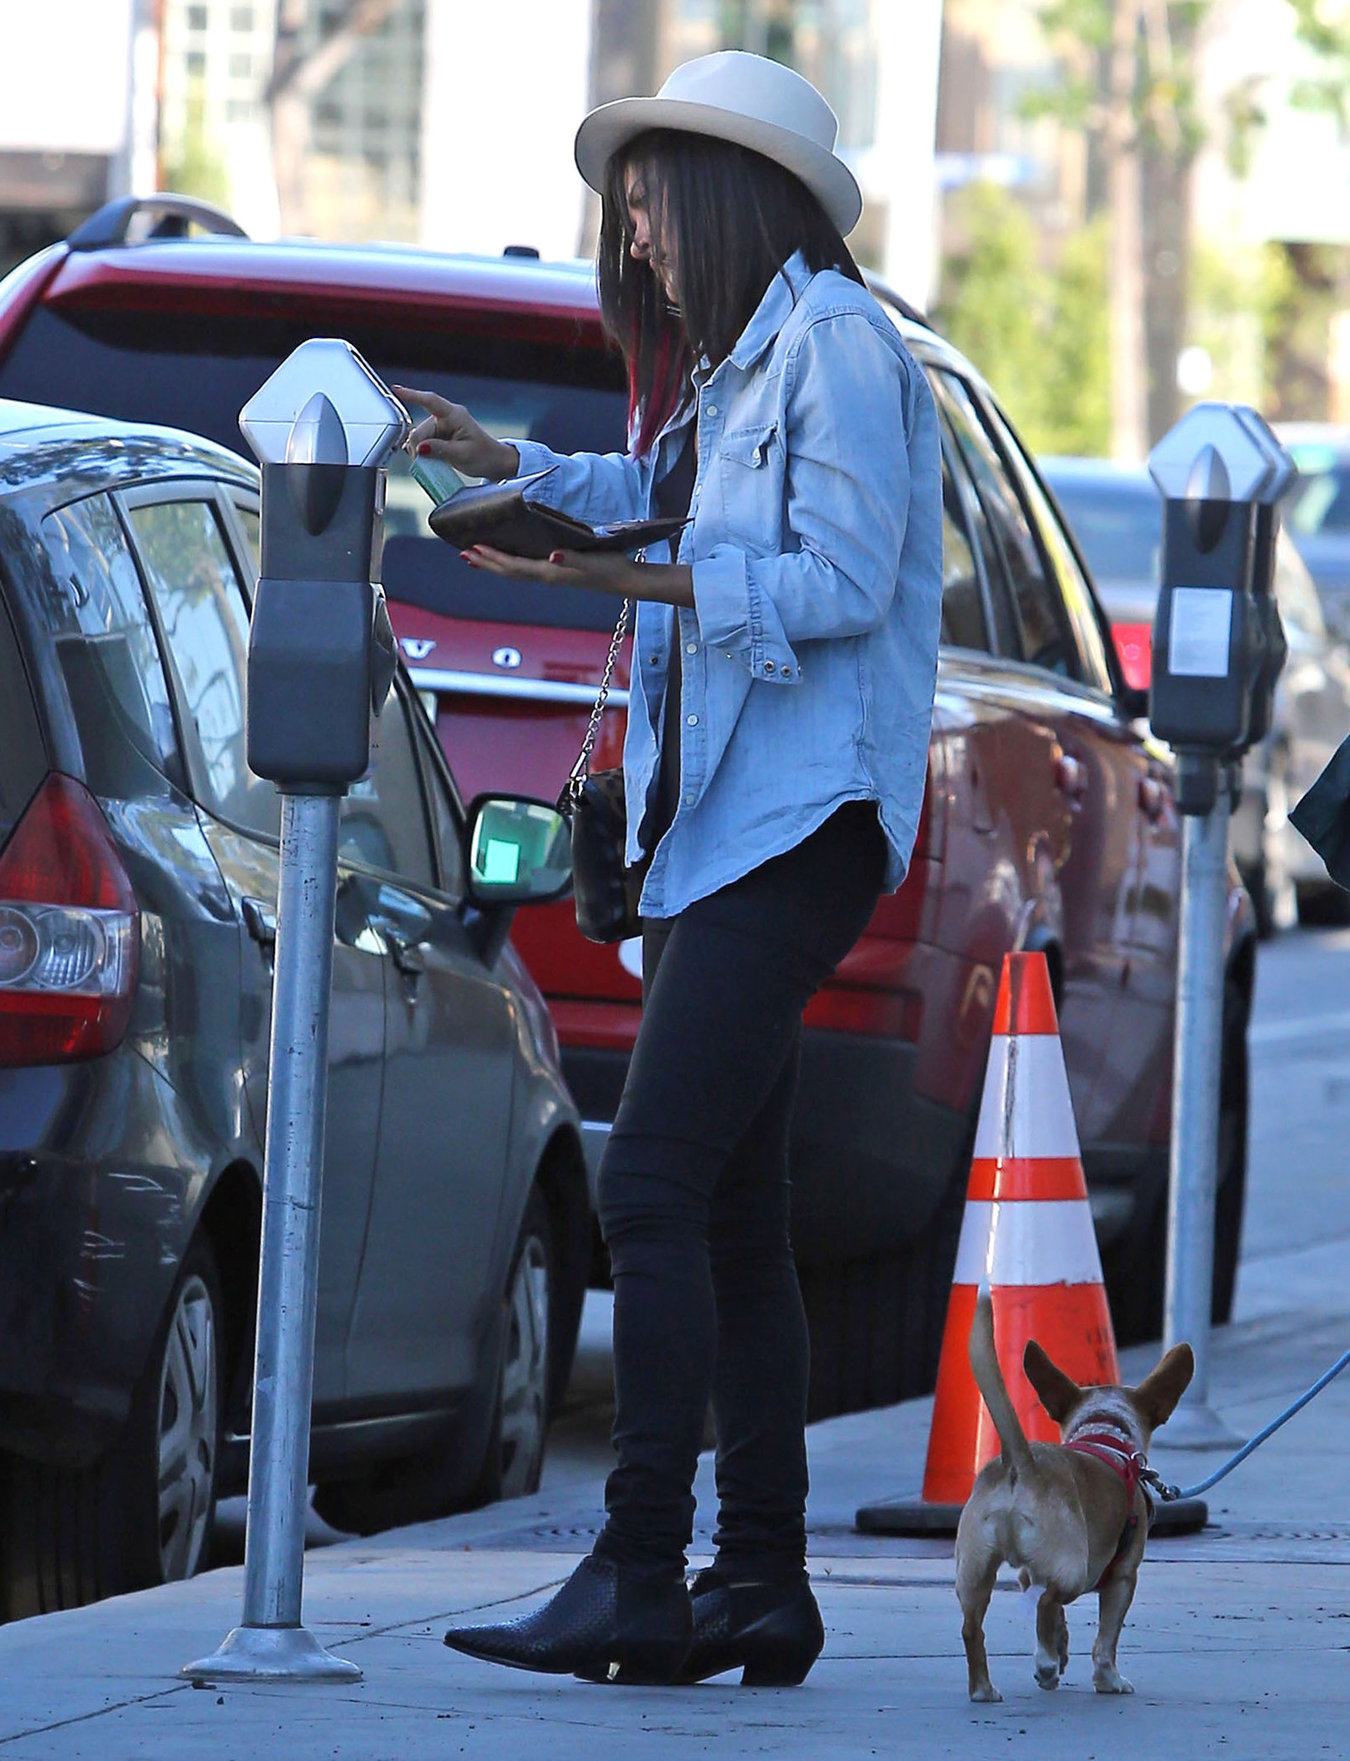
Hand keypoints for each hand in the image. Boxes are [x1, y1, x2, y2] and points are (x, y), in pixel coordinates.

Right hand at [391, 384, 519, 481]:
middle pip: (421, 428)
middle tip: (423, 463)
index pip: (431, 401)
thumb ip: (440, 450)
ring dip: (421, 451)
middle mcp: (447, 417)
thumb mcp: (463, 454)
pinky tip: (428, 459)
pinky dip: (423, 451)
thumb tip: (420, 448)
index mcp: (455, 415)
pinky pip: (424, 441)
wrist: (494, 462)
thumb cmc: (484, 455)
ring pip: (420, 437)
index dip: (413, 395)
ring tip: (432, 463)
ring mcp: (443, 426)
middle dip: (418, 446)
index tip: (397, 389)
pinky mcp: (440, 436)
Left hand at [462, 547, 694, 606]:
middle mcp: (546, 576)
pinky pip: (527, 568)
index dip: (492, 559)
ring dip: (495, 565)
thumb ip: (570, 558)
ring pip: (516, 571)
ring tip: (477, 556)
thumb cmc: (609, 567)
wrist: (626, 580)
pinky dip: (511, 562)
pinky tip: (509, 555)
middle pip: (508, 572)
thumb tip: (552, 555)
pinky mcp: (558, 572)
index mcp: (550, 572)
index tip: (473, 550)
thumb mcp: (591, 561)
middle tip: (464, 554)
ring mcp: (551, 575)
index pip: (514, 566)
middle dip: (486, 563)